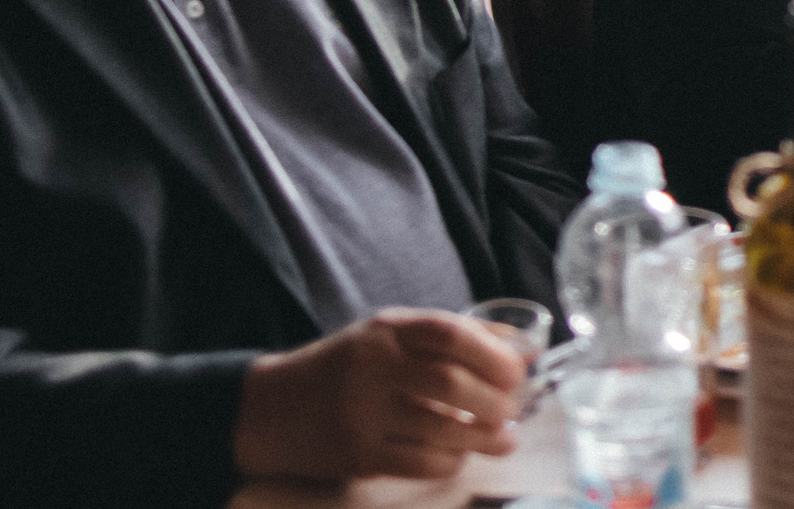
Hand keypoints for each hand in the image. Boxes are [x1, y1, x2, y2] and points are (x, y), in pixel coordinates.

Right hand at [233, 310, 525, 483]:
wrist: (269, 409)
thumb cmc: (347, 367)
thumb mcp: (390, 335)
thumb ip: (452, 336)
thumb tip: (523, 348)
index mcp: (387, 331)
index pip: (449, 333)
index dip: (492, 353)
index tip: (517, 371)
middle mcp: (372, 368)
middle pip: (449, 383)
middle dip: (493, 400)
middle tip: (512, 410)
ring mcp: (361, 414)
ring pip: (438, 428)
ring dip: (482, 437)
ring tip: (503, 440)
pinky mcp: (356, 455)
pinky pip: (418, 462)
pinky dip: (449, 460)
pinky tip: (460, 456)